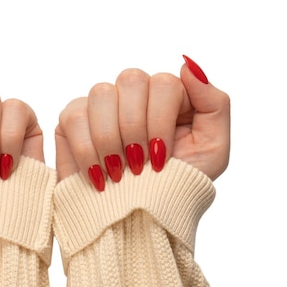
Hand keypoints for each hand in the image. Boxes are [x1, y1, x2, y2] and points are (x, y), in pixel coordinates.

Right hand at [55, 56, 229, 190]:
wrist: (140, 221)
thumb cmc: (178, 185)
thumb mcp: (213, 150)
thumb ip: (214, 102)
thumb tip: (187, 65)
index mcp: (170, 96)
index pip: (164, 83)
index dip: (160, 121)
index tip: (161, 160)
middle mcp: (135, 94)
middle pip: (132, 79)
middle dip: (135, 129)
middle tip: (138, 166)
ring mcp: (103, 105)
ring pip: (102, 93)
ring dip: (110, 139)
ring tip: (117, 172)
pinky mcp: (72, 121)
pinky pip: (74, 116)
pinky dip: (87, 150)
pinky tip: (97, 174)